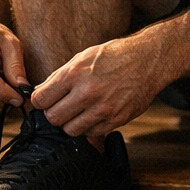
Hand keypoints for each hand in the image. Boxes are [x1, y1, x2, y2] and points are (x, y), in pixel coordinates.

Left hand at [31, 35, 164, 138]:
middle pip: (53, 118)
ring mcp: (103, 109)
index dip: (41, 100)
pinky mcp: (117, 120)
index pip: (40, 100)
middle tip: (63, 106)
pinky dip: (90, 126)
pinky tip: (96, 112)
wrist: (149, 60)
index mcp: (75, 74)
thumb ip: (60, 76)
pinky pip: (92, 133)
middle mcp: (88, 93)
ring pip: (70, 130)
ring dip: (72, 122)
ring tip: (80, 110)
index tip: (46, 99)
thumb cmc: (115, 56)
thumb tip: (39, 93)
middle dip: (55, 113)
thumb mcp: (84, 57)